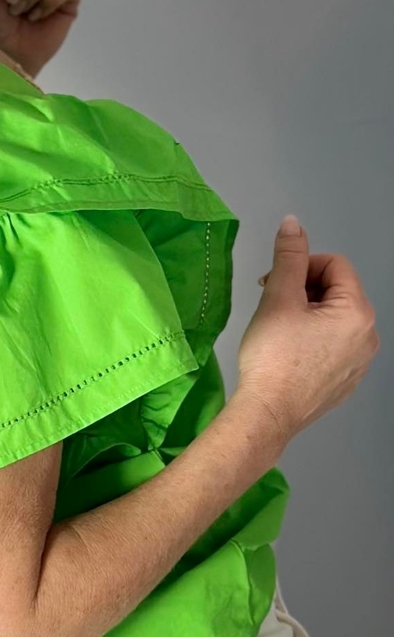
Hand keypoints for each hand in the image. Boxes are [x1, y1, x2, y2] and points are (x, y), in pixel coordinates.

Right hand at [237, 217, 379, 447]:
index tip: (274, 282)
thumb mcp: (278, 298)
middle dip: (304, 289)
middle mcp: (368, 337)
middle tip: (273, 303)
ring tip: (279, 329)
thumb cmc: (272, 357)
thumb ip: (289, 256)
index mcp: (357, 312)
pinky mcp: (346, 381)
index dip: (302, 265)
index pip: (335, 265)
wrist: (267, 413)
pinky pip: (333, 346)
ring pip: (334, 319)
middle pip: (337, 291)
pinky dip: (312, 339)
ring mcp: (359, 363)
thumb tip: (293, 223)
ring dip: (308, 314)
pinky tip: (289, 352)